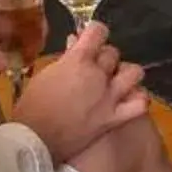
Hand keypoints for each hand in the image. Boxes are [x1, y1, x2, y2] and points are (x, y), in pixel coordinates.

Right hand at [9, 20, 148, 165]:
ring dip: (126, 73)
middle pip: (113, 53)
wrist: (35, 140)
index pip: (97, 31)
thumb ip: (64, 59)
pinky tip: (129, 100)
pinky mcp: (114, 118)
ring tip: (116, 80)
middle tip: (94, 67)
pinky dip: (138, 100)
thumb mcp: (44, 75)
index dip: (95, 33)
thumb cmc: (31, 107)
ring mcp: (109, 97)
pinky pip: (139, 104)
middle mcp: (97, 75)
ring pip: (134, 73)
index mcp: (77, 60)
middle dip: (104, 57)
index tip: (90, 39)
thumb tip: (76, 42)